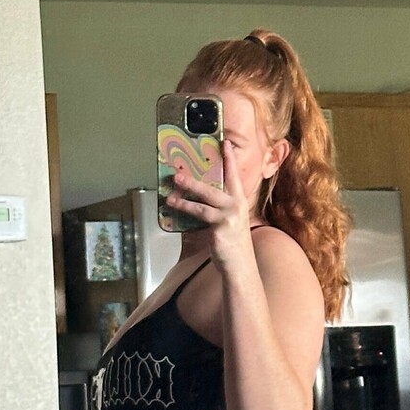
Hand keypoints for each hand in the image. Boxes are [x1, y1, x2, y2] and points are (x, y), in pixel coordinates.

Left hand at [169, 139, 255, 269]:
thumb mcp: (230, 221)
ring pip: (202, 203)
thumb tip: (194, 195)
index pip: (234, 176)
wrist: (240, 266)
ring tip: (169, 194)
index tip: (225, 143)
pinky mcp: (221, 228)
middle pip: (212, 188)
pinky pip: (198, 216)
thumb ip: (217, 208)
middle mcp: (236, 206)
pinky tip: (174, 207)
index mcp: (239, 202)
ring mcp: (229, 217)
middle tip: (178, 174)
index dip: (230, 159)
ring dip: (184, 197)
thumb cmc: (233, 244)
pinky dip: (185, 211)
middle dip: (194, 180)